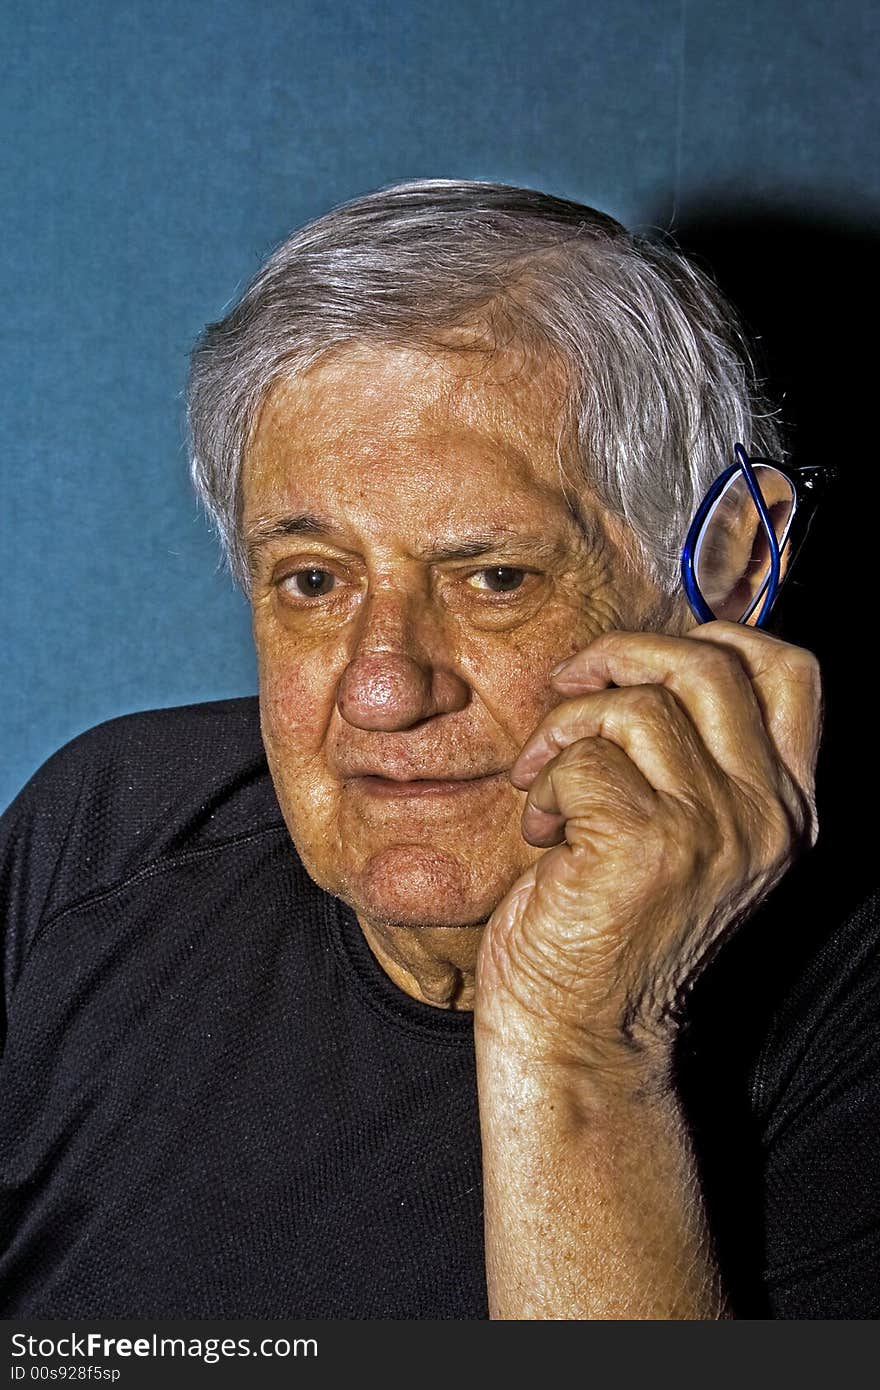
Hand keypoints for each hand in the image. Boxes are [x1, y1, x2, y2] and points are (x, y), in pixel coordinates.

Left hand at [475, 621, 822, 1074]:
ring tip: (543, 784)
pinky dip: (544, 782)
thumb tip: (644, 658)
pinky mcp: (649, 844)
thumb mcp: (686, 836)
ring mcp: (715, 829)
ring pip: (635, 707)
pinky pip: (584, 759)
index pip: (789, 671)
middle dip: (621, 655)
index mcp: (786, 805)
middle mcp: (767, 814)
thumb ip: (694, 757)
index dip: (713, 637)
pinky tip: (542, 830)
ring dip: (564, 731)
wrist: (581, 1035)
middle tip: (569, 688)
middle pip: (710, 663)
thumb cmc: (612, 927)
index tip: (637, 662)